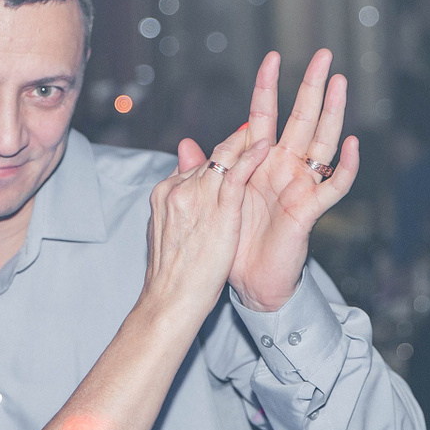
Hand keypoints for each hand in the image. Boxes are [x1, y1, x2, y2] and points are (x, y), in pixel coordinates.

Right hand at [144, 128, 271, 320]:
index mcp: (165, 193)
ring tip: (265, 127)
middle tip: (255, 129)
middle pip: (210, 159)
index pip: (196, 166)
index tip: (235, 148)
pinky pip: (235, 175)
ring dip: (245, 142)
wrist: (169, 301)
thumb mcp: (167, 233)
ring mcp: (195, 197)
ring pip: (223, 159)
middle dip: (233, 145)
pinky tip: (265, 146)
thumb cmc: (172, 276)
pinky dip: (250, 157)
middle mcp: (177, 189)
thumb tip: (183, 186)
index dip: (218, 158)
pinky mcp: (216, 210)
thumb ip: (178, 203)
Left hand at [207, 50, 361, 312]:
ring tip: (339, 84)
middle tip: (324, 54)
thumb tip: (185, 144)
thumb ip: (205, 170)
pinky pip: (332, 185)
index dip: (267, 87)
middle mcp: (284, 168)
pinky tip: (352, 143)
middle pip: (302, 118)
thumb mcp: (214, 201)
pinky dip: (344, 165)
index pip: (265, 115)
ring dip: (332, 112)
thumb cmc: (235, 241)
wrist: (248, 282)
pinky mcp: (309, 210)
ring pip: (322, 142)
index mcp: (261, 162)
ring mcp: (299, 186)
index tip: (272, 56)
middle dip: (312, 86)